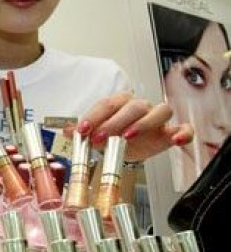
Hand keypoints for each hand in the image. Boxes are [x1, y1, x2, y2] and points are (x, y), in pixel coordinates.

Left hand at [63, 92, 193, 162]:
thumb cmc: (116, 136)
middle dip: (114, 122)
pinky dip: (183, 132)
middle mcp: (140, 107)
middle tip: (99, 138)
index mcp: (120, 103)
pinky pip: (185, 127)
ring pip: (159, 111)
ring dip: (144, 123)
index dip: (94, 116)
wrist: (133, 148)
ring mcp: (158, 118)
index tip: (83, 130)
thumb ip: (83, 131)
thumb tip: (67, 130)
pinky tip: (176, 139)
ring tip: (128, 136)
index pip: (107, 104)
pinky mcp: (172, 132)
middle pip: (132, 107)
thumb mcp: (97, 134)